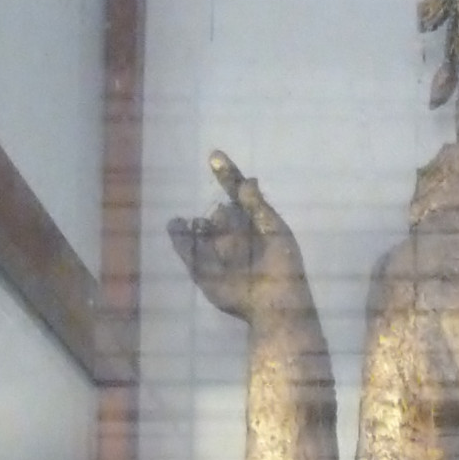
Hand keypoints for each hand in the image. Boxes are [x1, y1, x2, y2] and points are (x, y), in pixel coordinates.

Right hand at [168, 151, 309, 323]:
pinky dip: (180, 237)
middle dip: (223, 217)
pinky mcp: (203, 269)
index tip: (214, 155)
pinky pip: (187, 249)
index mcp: (257, 225)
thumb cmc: (282, 267)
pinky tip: (175, 225)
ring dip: (199, 225)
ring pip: (203, 229)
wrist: (272, 303)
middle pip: (221, 214)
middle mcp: (236, 237)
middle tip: (233, 231)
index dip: (227, 175)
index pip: (239, 195)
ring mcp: (218, 253)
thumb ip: (258, 206)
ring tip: (199, 228)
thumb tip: (247, 179)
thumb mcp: (275, 231)